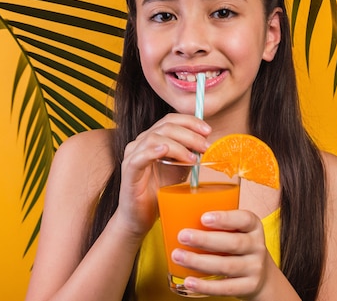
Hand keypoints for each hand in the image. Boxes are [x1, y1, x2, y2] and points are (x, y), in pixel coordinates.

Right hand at [115, 113, 211, 238]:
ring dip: (178, 145)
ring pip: (155, 138)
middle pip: (166, 126)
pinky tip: (166, 151)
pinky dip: (153, 151)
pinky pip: (140, 156)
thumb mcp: (179, 169)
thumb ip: (189, 154)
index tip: (208, 131)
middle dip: (190, 134)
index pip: (171, 119)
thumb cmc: (159, 191)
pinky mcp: (129, 170)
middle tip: (205, 147)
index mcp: (153, 138)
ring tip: (193, 158)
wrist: (140, 216)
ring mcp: (133, 155)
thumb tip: (207, 143)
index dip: (191, 122)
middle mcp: (141, 142)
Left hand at [173, 209, 272, 298]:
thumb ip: (218, 226)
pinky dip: (205, 286)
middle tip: (182, 236)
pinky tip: (189, 281)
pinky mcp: (249, 287)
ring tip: (178, 256)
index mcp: (254, 227)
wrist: (261, 275)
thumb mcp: (237, 231)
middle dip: (205, 240)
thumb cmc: (239, 247)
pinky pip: (225, 287)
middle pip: (233, 243)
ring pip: (226, 265)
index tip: (203, 218)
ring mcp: (255, 268)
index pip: (245, 219)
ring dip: (199, 262)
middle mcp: (257, 246)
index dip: (225, 218)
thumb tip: (181, 217)